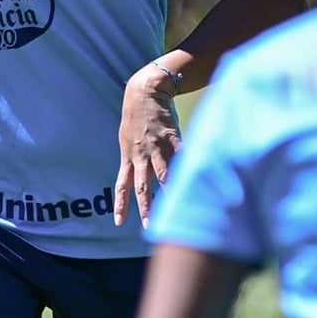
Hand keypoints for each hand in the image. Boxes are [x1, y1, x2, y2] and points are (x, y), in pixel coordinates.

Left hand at [114, 64, 180, 227]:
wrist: (145, 91)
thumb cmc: (137, 115)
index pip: (122, 185)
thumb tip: (140, 174)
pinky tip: (197, 181)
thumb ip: (135, 157)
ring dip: (168, 195)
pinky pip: (181, 158)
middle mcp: (141, 155)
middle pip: (142, 187)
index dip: (121, 204)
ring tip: (176, 209)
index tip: (118, 222)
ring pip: (162, 176)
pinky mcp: (172, 139)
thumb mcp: (128, 138)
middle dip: (146, 207)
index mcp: (129, 156)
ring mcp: (157, 148)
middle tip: (149, 226)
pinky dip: (187, 170)